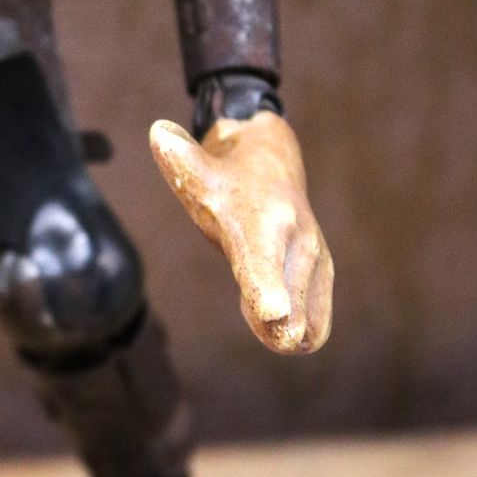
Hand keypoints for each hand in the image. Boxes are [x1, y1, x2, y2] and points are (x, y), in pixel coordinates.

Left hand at [150, 111, 332, 354]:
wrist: (273, 160)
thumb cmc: (227, 176)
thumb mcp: (198, 168)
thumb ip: (179, 158)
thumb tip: (157, 132)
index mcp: (263, 218)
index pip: (263, 258)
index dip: (266, 287)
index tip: (272, 312)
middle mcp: (294, 236)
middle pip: (290, 286)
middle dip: (286, 316)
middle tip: (280, 338)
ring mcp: (312, 253)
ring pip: (308, 300)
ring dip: (297, 326)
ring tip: (284, 344)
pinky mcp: (320, 268)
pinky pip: (319, 305)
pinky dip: (310, 325)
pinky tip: (299, 343)